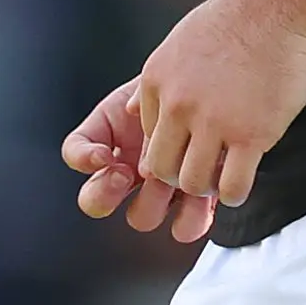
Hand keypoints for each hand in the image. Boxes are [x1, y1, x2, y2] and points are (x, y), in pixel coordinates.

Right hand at [61, 78, 218, 241]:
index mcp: (113, 134)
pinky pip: (185, 226)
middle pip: (95, 199)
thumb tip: (132, 111)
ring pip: (140, 217)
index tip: (103, 155)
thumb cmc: (192, 80)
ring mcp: (159, 188)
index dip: (83, 158)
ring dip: (152, 204)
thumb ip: (144, 93)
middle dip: (107, 191)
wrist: (229, 85)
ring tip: (173, 182)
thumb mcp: (163, 78)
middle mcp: (129, 166)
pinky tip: (204, 198)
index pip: (76, 151)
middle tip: (128, 174)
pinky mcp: (194, 203)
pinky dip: (193, 218)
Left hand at [136, 0, 305, 215]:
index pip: (147, 135)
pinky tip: (242, 182)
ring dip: (206, 187)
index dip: (169, 145)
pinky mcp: (251, 135)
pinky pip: (233, 186)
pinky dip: (235, 193)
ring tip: (221, 177)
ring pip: (192, 182)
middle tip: (200, 170)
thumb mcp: (177, 41)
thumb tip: (129, 109)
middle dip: (179, 175)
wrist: (279, 8)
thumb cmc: (235, 18)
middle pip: (161, 166)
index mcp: (157, 81)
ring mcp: (213, 122)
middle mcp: (178, 104)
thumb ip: (155, 80)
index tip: (187, 147)